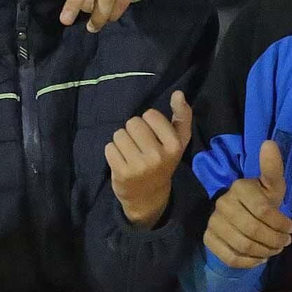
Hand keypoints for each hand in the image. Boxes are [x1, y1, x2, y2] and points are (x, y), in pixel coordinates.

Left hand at [106, 90, 192, 227]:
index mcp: (174, 145)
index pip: (150, 115)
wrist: (149, 197)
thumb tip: (178, 93)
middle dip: (134, 131)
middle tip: (140, 146)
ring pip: (119, 134)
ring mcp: (139, 166)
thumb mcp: (178, 141)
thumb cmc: (163, 162)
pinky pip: (109, 148)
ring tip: (130, 153)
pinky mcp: (122, 174)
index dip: (149, 122)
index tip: (154, 136)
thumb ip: (182, 116)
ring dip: (122, 141)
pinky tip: (121, 161)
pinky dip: (112, 152)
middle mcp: (157, 156)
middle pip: (133, 123)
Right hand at [203, 139, 291, 268]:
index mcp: (239, 187)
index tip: (291, 228)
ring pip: (242, 245)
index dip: (280, 223)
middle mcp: (223, 203)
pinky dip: (249, 261)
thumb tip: (269, 143)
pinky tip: (260, 258)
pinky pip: (230, 257)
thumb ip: (273, 168)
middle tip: (284, 242)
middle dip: (274, 240)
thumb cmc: (260, 199)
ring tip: (274, 249)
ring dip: (264, 251)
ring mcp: (213, 222)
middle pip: (253, 231)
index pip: (263, 211)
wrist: (238, 213)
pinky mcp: (208, 239)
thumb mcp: (272, 185)